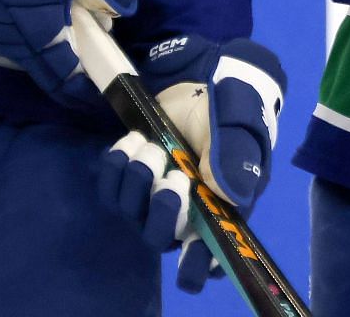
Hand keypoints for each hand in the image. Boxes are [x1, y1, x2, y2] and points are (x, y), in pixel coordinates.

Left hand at [97, 35, 285, 292]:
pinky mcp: (130, 181)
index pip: (209, 258)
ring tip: (151, 145)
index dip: (198, 265)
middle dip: (163, 212)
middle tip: (174, 175)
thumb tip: (229, 196)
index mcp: (223, 210)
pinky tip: (131, 142)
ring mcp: (153, 199)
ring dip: (138, 181)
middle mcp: (186, 214)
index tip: (190, 253)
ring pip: (133, 214)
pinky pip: (111, 190)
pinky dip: (116, 167)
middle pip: (161, 238)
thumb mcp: (238, 128)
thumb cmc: (230, 111)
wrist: (201, 83)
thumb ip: (235, 158)